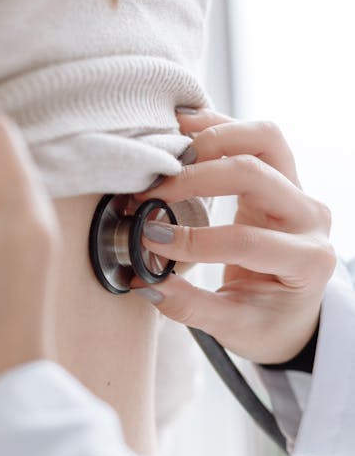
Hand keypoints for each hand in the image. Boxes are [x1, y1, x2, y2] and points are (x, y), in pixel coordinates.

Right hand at [132, 109, 336, 363]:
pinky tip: (183, 130)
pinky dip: (219, 127)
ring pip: (265, 139)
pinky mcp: (282, 176)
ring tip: (168, 150)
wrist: (292, 312)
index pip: (246, 241)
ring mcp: (299, 191)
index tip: (151, 240)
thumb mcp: (233, 328)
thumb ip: (190, 307)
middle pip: (256, 173)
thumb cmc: (266, 323)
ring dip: (214, 137)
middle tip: (151, 195)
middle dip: (196, 178)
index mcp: (307, 261)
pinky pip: (257, 138)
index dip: (194, 240)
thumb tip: (145, 282)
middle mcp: (310, 218)